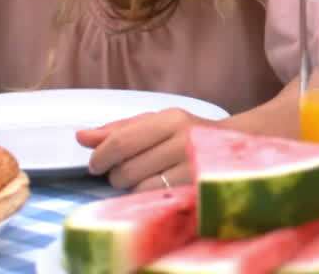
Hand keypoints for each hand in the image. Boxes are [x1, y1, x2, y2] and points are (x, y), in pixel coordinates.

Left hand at [76, 107, 214, 190]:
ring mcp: (193, 166)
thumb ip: (119, 130)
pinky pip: (154, 199)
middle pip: (126, 169)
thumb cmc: (187, 134)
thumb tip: (81, 137)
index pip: (120, 142)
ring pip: (138, 187)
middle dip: (116, 175)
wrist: (237, 147)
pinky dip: (147, 196)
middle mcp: (184, 140)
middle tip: (125, 171)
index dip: (101, 157)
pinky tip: (156, 187)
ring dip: (132, 187)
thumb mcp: (156, 123)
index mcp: (171, 119)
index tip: (96, 164)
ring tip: (144, 178)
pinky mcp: (196, 187)